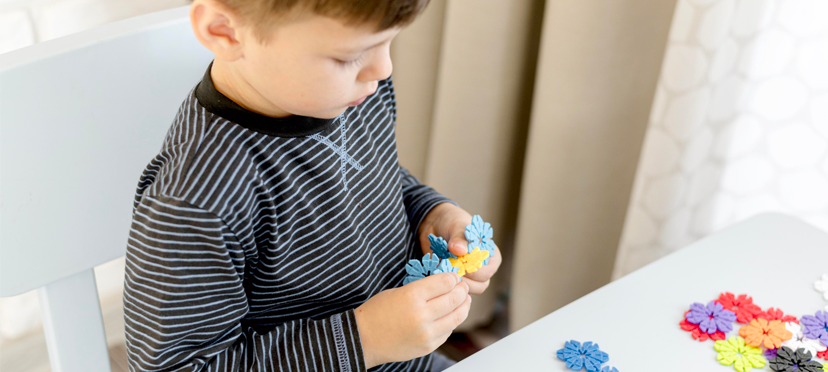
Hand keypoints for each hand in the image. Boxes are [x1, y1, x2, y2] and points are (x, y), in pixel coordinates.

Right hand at [355, 273, 470, 367]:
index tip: (454, 276)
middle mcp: (422, 315)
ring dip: (463, 306)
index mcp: (412, 296)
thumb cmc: (377, 312)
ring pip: (456, 317)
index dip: (452, 278)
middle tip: (463, 287)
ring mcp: (426, 333)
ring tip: (464, 300)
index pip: (444, 283)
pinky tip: (451, 316)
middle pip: (454, 299)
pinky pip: (448, 331)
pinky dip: (452, 322)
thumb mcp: (397, 291)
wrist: (364, 339)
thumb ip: (422, 288)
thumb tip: (445, 284)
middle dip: (462, 290)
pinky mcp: (428, 346)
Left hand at [418, 203, 501, 294]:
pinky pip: (452, 290)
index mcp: (491, 255)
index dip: (474, 270)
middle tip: (448, 267)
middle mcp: (482, 269)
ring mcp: (468, 277)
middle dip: (463, 278)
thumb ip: (460, 237)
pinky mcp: (455, 280)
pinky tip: (437, 272)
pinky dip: (444, 284)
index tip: (460, 263)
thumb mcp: (457, 225)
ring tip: (442, 268)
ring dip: (453, 282)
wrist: (435, 225)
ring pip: (467, 291)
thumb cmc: (452, 222)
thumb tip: (459, 249)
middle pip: (480, 285)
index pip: (488, 271)